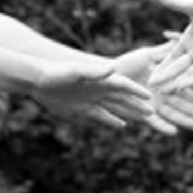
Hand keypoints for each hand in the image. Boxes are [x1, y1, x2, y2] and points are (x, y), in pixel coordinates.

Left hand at [30, 59, 154, 127]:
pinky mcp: (82, 108)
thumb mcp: (76, 72)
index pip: (123, 84)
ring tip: (146, 117)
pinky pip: (102, 115)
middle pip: (123, 97)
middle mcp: (99, 88)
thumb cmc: (57, 72)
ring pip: (116, 107)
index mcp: (100, 78)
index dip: (137, 90)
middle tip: (154, 111)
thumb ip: (94, 71)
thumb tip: (113, 67)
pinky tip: (123, 124)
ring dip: (130, 111)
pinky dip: (112, 120)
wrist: (39, 80)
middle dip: (138, 103)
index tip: (151, 94)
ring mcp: (92, 98)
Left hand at [113, 44, 192, 134]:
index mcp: (164, 80)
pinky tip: (174, 132)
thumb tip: (182, 42)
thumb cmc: (126, 63)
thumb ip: (164, 52)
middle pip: (180, 102)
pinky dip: (163, 126)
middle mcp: (160, 93)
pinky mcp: (140, 113)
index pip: (182, 87)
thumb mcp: (147, 55)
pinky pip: (153, 121)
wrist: (107, 76)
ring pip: (170, 112)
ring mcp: (151, 104)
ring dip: (183, 119)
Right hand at [148, 0, 192, 91]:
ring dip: (176, 82)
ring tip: (163, 91)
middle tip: (151, 86)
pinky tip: (181, 86)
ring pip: (187, 74)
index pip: (170, 56)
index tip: (148, 73)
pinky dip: (191, 80)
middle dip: (164, 76)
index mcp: (187, 41)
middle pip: (176, 68)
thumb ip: (174, 2)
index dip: (160, 65)